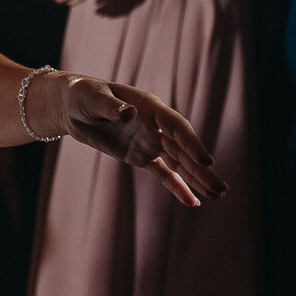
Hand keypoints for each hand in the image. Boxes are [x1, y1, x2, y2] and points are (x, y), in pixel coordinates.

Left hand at [56, 77, 221, 206]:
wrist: (73, 106)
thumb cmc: (84, 95)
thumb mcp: (93, 98)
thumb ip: (111, 107)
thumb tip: (129, 113)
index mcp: (149, 108)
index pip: (176, 127)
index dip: (192, 143)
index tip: (206, 161)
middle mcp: (155, 126)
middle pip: (184, 149)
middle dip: (202, 169)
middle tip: (221, 188)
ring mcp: (150, 142)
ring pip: (179, 163)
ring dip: (198, 178)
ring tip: (218, 195)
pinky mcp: (140, 157)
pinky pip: (163, 174)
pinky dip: (177, 187)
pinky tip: (193, 201)